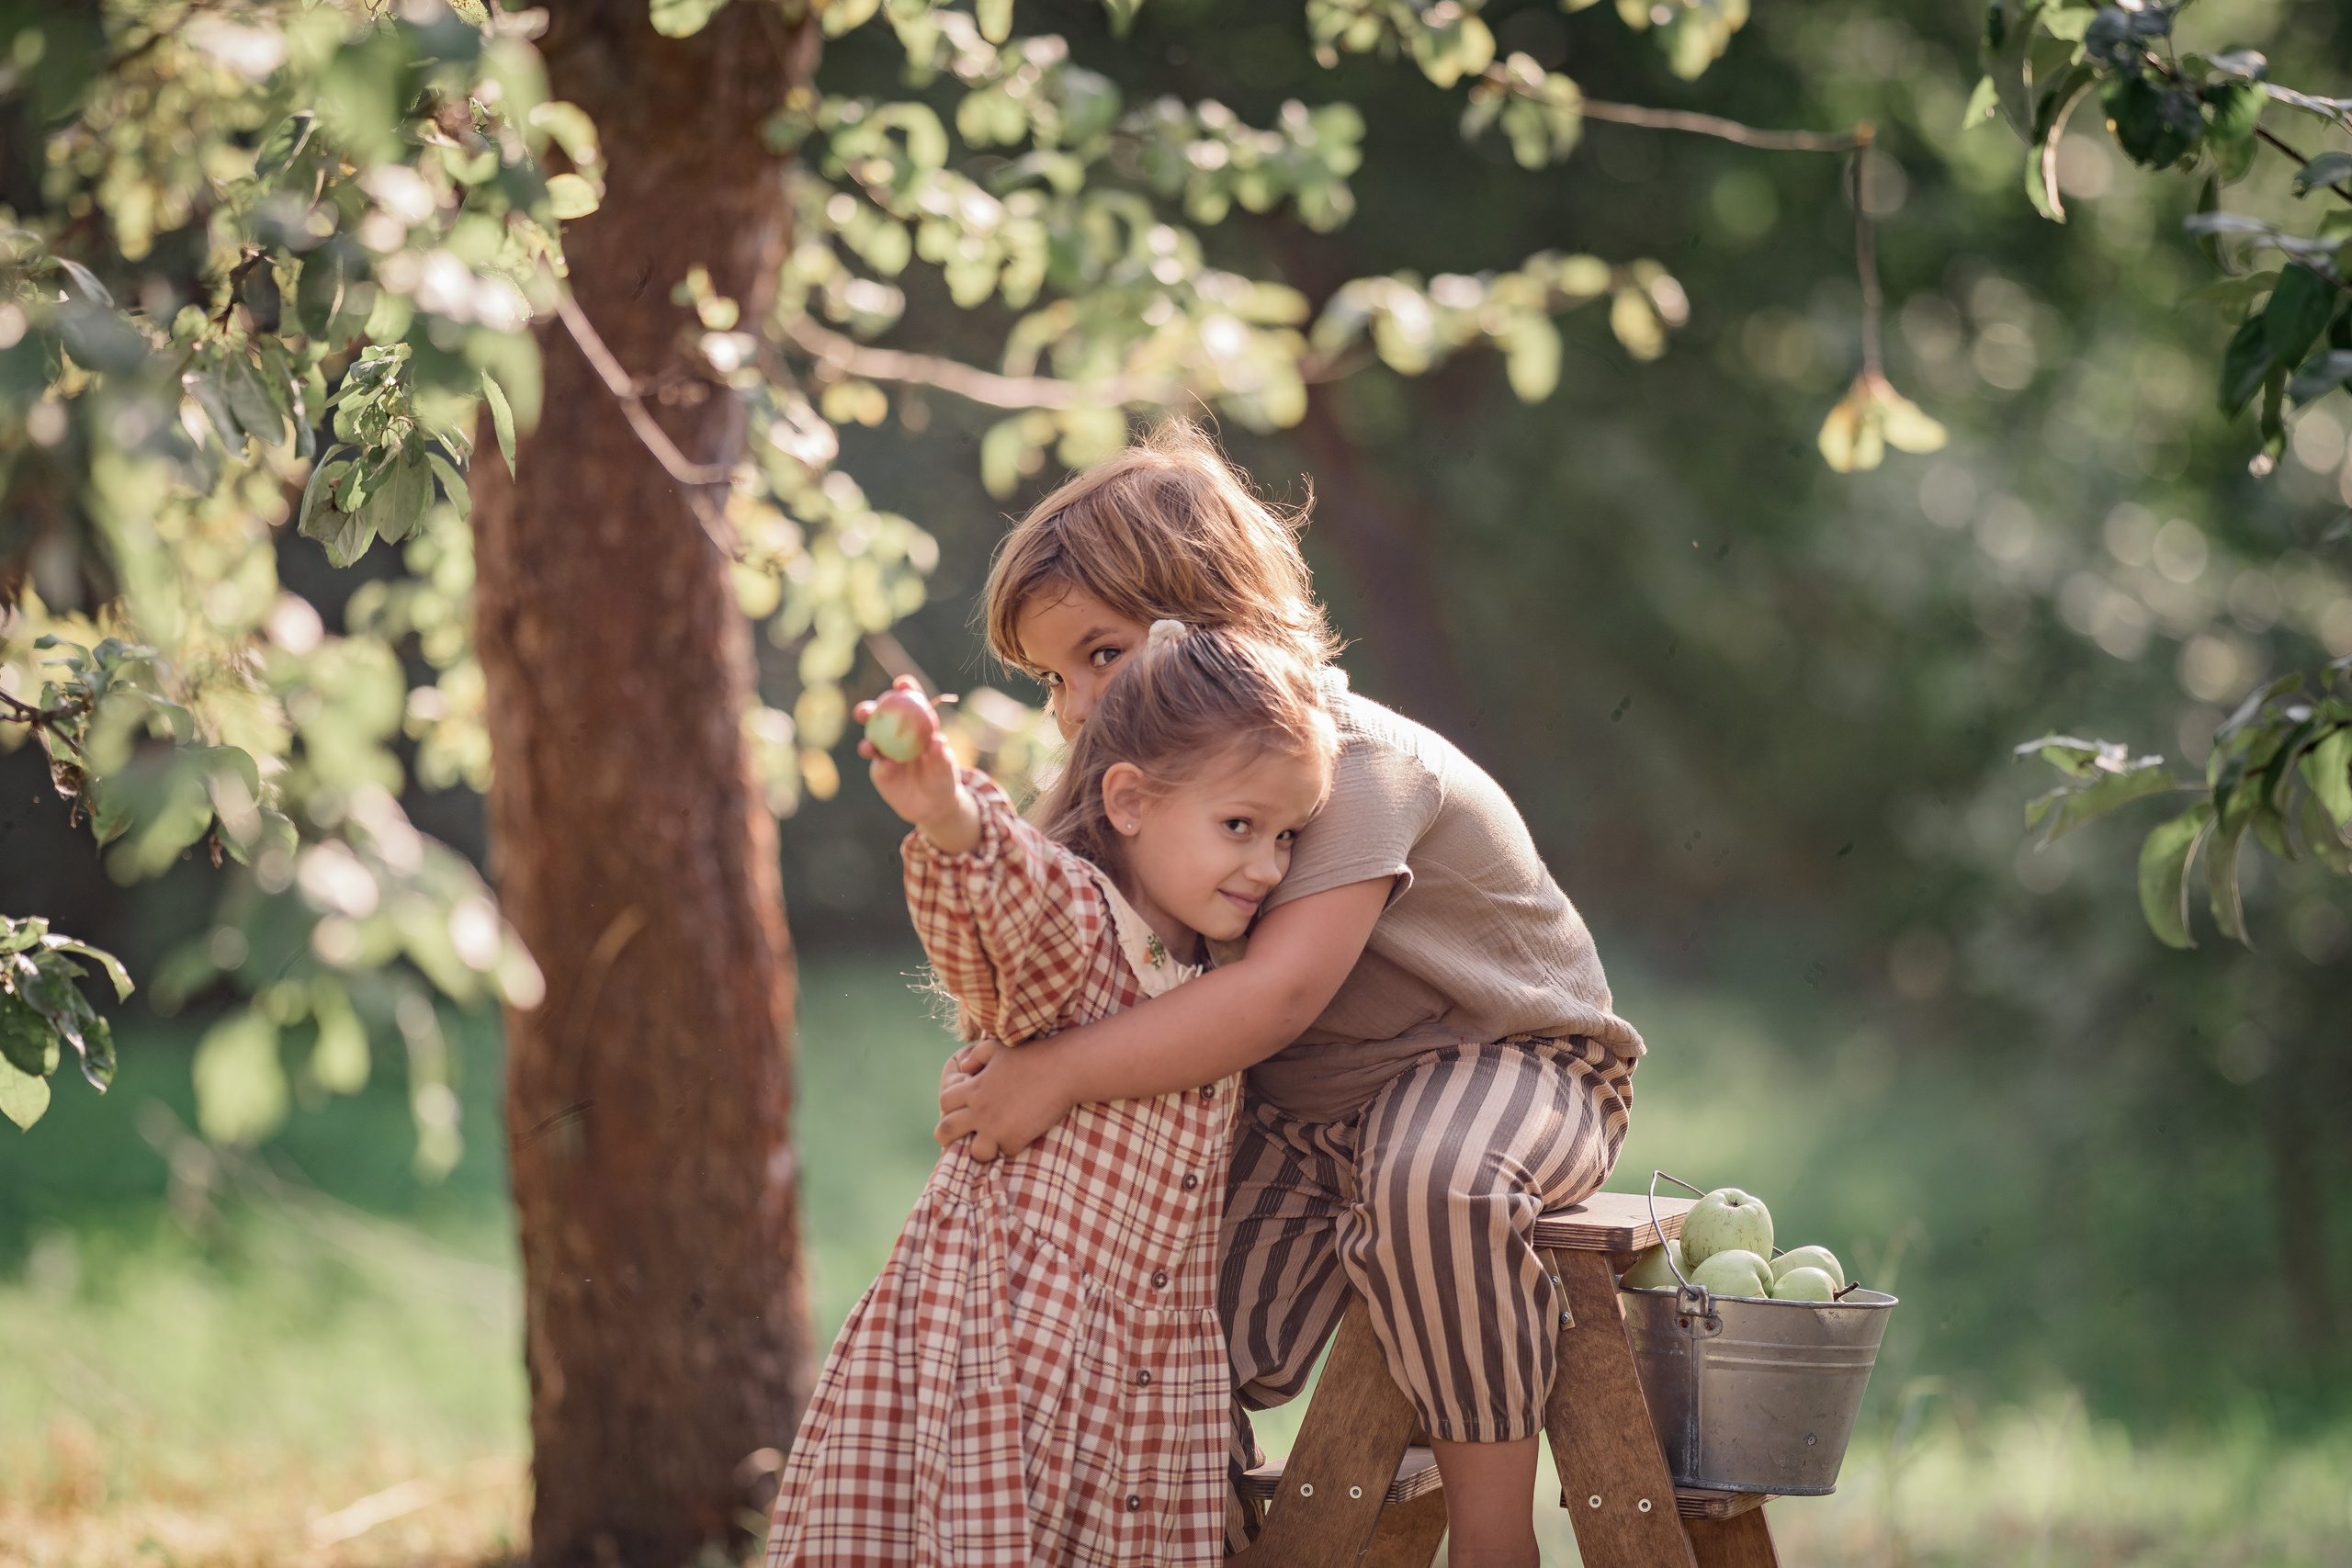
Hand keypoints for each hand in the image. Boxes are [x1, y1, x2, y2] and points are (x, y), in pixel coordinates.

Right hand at [854, 677, 976, 850]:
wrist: (933, 805)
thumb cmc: (943, 778)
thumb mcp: (946, 767)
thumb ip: (941, 755)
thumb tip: (938, 741)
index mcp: (916, 724)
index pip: (910, 701)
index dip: (905, 689)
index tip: (901, 684)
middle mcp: (896, 734)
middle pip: (880, 717)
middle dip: (869, 709)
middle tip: (866, 711)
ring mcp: (885, 752)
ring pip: (871, 740)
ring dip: (867, 740)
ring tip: (869, 747)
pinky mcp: (880, 771)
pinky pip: (878, 766)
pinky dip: (881, 765)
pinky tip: (886, 766)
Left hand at [934, 1040, 1073, 1160]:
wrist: (1061, 1069)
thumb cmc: (1031, 1055)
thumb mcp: (998, 1047)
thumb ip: (976, 1055)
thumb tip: (963, 1067)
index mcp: (974, 1087)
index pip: (945, 1102)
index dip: (949, 1107)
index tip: (958, 1110)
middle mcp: (979, 1109)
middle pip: (946, 1130)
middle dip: (946, 1136)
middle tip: (954, 1140)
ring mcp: (995, 1127)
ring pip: (975, 1151)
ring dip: (981, 1148)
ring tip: (991, 1144)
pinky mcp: (1015, 1138)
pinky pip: (1005, 1151)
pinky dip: (1011, 1146)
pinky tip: (1019, 1137)